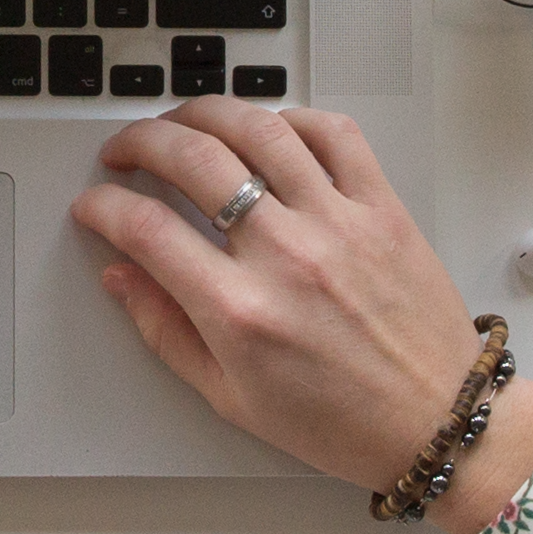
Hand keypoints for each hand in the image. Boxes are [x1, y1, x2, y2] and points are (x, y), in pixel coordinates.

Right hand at [71, 99, 532, 533]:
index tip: (94, 205)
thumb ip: (167, 331)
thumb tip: (122, 278)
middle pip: (192, 158)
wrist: (438, 421)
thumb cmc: (342, 421)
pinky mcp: (381, 208)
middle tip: (124, 151)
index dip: (103, 206)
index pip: (145, 229)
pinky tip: (266, 130)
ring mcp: (338, 223)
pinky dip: (290, 118)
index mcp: (241, 312)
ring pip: (257, 129)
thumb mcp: (231, 396)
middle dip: (139, 141)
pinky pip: (333, 133)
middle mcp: (287, 256)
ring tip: (182, 123)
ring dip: (204, 112)